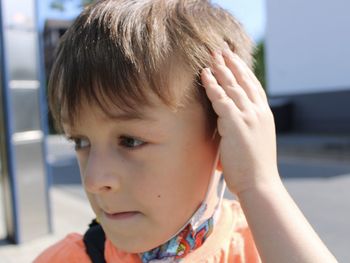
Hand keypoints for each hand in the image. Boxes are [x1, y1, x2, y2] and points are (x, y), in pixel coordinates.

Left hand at [200, 44, 279, 195]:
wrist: (260, 183)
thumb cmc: (253, 168)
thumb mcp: (251, 142)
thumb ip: (241, 129)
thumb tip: (224, 126)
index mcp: (263, 115)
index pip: (253, 87)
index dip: (243, 71)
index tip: (235, 60)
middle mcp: (258, 112)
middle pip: (244, 81)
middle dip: (232, 64)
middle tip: (221, 50)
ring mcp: (249, 116)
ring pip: (233, 86)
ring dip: (221, 69)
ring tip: (212, 55)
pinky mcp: (237, 123)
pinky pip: (221, 99)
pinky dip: (212, 86)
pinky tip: (205, 74)